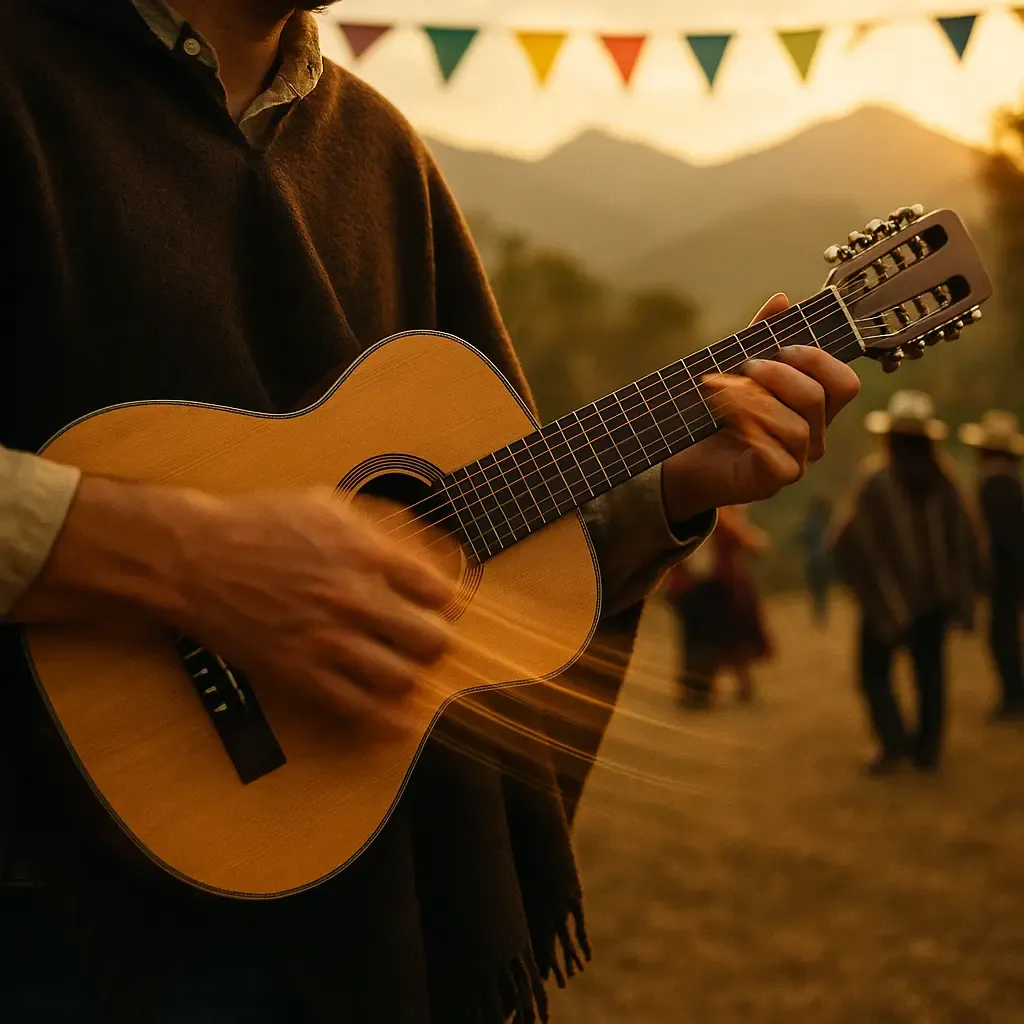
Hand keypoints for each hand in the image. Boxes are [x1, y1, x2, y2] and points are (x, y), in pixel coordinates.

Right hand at [17, 480, 453, 726]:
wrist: (195, 557)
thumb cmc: (258, 524)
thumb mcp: (325, 505)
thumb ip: (374, 530)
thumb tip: (415, 553)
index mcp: (365, 554)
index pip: (437, 590)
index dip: (445, 601)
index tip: (440, 606)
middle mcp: (354, 598)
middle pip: (430, 639)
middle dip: (437, 642)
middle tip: (428, 641)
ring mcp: (328, 640)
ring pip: (401, 679)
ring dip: (412, 677)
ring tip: (406, 671)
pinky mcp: (300, 673)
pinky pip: (356, 708)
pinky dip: (385, 720)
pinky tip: (398, 721)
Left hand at [661, 294, 860, 523]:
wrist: (684, 458)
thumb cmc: (715, 413)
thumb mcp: (736, 368)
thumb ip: (759, 337)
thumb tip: (781, 299)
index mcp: (813, 407)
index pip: (844, 383)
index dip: (819, 359)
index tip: (783, 348)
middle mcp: (814, 435)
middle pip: (820, 398)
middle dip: (781, 375)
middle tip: (747, 367)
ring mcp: (798, 461)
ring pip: (799, 426)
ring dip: (758, 401)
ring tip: (725, 392)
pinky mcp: (775, 480)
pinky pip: (778, 456)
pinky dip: (752, 432)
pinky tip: (728, 421)